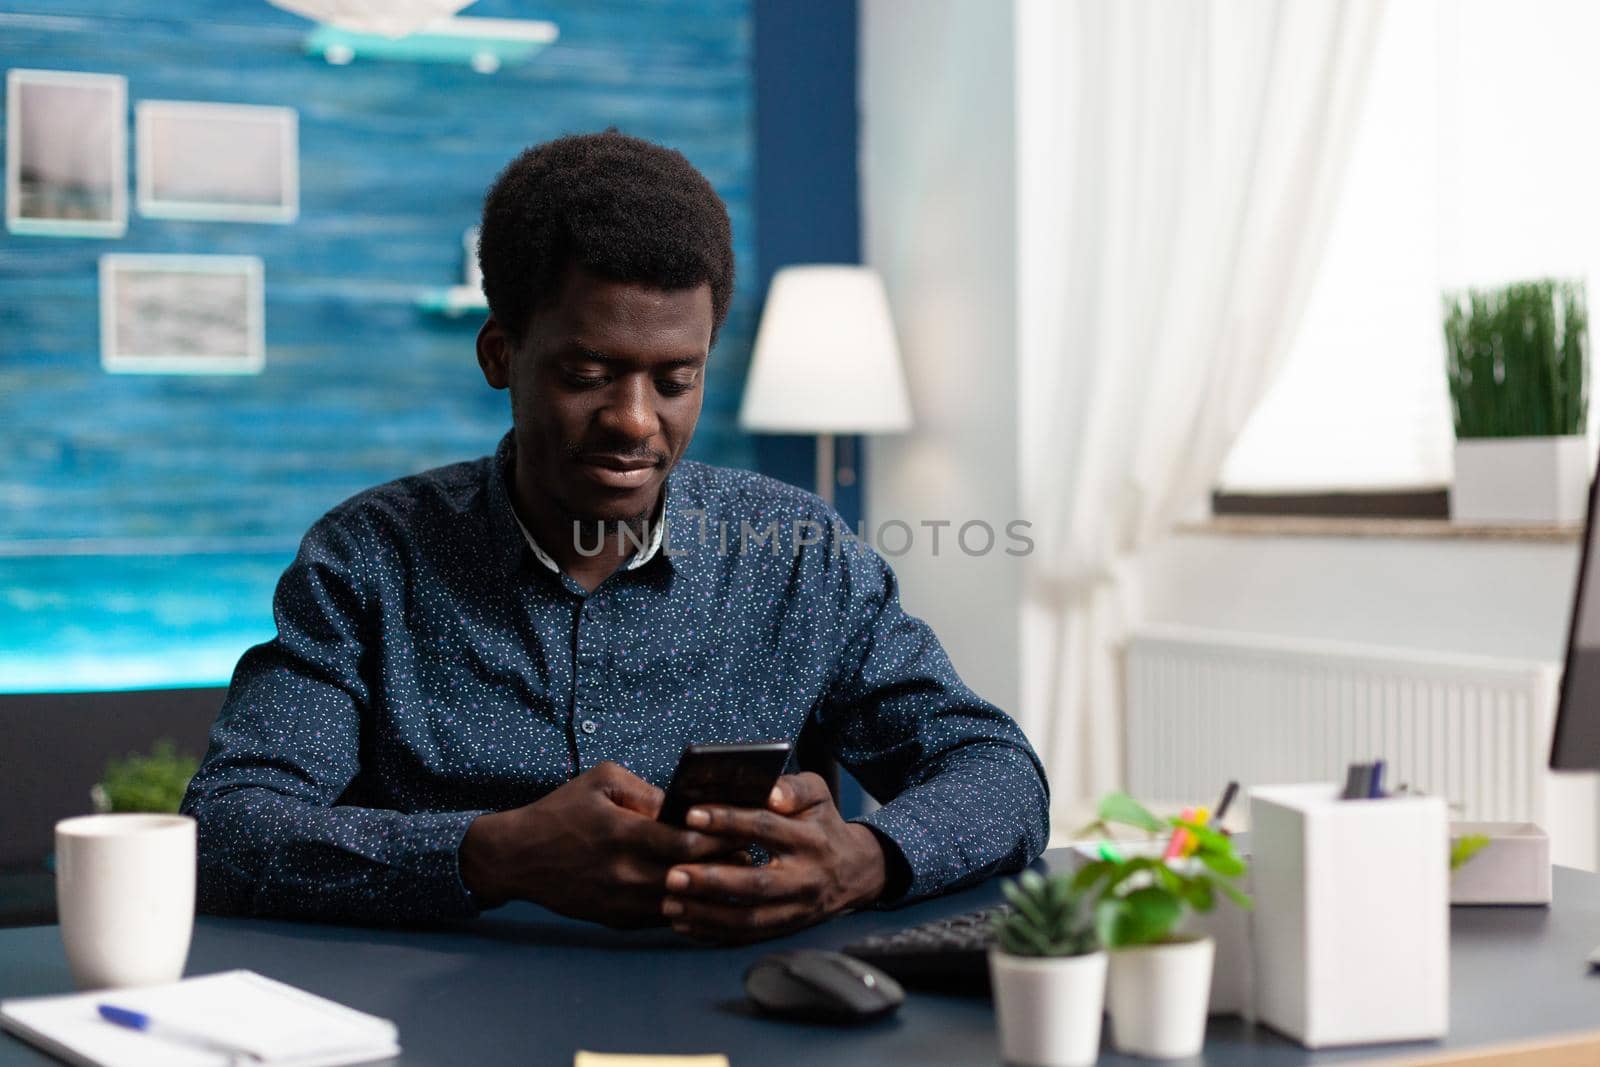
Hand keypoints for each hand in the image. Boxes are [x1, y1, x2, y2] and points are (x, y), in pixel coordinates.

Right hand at [459, 761, 728, 927]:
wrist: (517, 857)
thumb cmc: (562, 811)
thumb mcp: (603, 782)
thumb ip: (648, 792)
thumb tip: (687, 806)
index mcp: (625, 834)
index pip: (690, 841)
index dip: (722, 835)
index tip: (743, 827)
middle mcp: (625, 873)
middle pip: (694, 875)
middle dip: (724, 864)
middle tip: (748, 850)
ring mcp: (621, 902)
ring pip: (683, 903)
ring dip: (709, 889)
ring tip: (732, 873)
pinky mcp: (617, 920)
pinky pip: (663, 917)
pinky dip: (686, 906)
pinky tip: (702, 892)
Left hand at [661, 771, 887, 943]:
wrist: (855, 871)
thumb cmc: (823, 825)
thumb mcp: (818, 795)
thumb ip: (793, 787)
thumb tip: (771, 792)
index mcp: (810, 839)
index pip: (766, 828)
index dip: (728, 821)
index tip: (691, 816)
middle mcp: (804, 878)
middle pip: (756, 884)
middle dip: (712, 881)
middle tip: (672, 874)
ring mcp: (796, 909)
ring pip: (749, 918)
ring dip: (706, 914)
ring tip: (670, 903)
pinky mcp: (785, 928)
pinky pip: (747, 936)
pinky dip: (713, 933)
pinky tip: (684, 922)